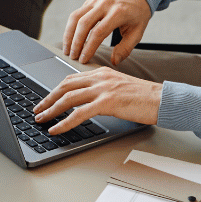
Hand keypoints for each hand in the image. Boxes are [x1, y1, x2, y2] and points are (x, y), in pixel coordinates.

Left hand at [32, 67, 161, 134]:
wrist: (163, 100)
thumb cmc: (146, 98)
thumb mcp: (121, 90)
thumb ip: (104, 92)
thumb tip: (88, 104)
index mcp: (103, 72)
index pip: (72, 79)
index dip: (55, 90)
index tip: (46, 100)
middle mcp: (100, 77)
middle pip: (65, 86)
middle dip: (48, 99)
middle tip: (37, 110)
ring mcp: (103, 88)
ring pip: (68, 98)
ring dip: (51, 110)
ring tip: (41, 120)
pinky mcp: (107, 102)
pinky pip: (79, 113)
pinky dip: (64, 122)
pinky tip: (57, 129)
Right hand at [63, 0, 153, 65]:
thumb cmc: (138, 14)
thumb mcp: (138, 32)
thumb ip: (126, 48)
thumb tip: (114, 61)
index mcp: (118, 12)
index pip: (99, 32)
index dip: (89, 47)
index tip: (83, 59)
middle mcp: (105, 4)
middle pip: (83, 24)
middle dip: (76, 42)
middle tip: (72, 57)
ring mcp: (96, 1)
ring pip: (75, 17)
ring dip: (69, 34)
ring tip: (67, 50)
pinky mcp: (90, 1)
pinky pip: (76, 14)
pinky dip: (70, 27)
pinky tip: (70, 39)